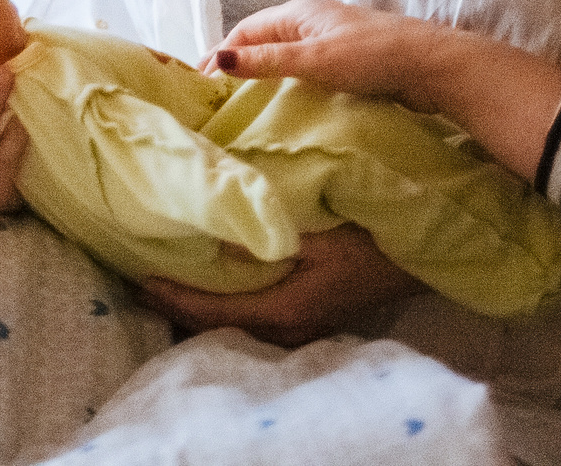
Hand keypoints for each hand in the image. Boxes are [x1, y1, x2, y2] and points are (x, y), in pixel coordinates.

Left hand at [133, 224, 425, 347]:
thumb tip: (216, 237)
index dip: (174, 296)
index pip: (214, 310)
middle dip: (178, 306)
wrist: (421, 258)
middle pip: (218, 324)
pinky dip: (226, 304)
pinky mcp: (310, 315)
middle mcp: (289, 327)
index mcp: (285, 309)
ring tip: (167, 284)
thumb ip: (269, 236)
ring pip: (236, 324)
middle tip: (139, 282)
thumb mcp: (321, 232)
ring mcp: (302, 326)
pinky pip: (254, 317)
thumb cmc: (374, 240)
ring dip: (201, 307)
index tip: (140, 278)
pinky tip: (216, 286)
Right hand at [206, 0, 446, 108]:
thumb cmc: (372, 56)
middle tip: (212, 101)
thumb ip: (267, 61)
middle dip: (235, 67)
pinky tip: (280, 109)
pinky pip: (302, 73)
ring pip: (282, 59)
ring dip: (260, 78)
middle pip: (260, 43)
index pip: (244, 32)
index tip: (197, 86)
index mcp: (298, 13)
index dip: (219, 56)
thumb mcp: (314, 59)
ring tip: (239, 108)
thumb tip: (217, 60)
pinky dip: (284, 87)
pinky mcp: (344, 63)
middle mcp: (309, 22)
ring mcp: (328, 42)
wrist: (430, 65)